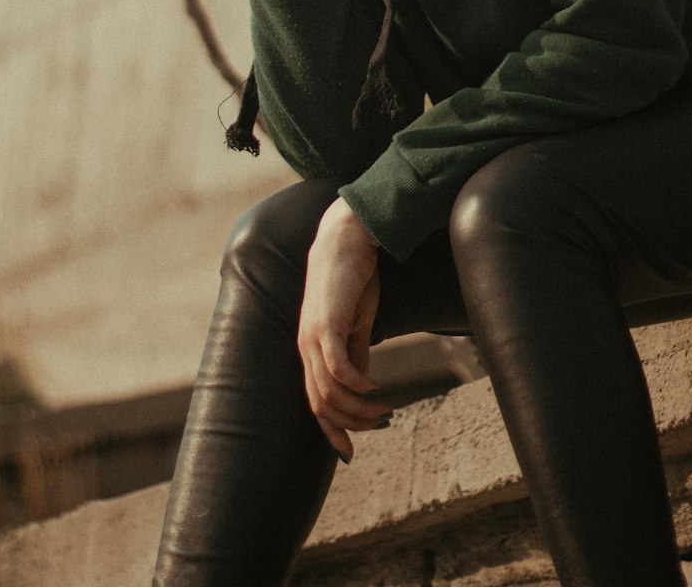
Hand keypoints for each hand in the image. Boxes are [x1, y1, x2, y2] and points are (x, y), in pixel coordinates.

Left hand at [297, 198, 388, 462]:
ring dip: (358, 408)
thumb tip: (362, 384)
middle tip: (379, 426)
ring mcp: (312, 337)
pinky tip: (376, 389)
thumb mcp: (357, 322)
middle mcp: (306, 347)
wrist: (347, 239)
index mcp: (311, 349)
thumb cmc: (353, 278)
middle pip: (320, 404)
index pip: (315, 401)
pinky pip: (339, 368)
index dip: (331, 431)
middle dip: (349, 424)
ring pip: (329, 391)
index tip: (351, 453)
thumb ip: (356, 350)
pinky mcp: (326, 325)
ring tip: (385, 410)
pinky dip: (358, 385)